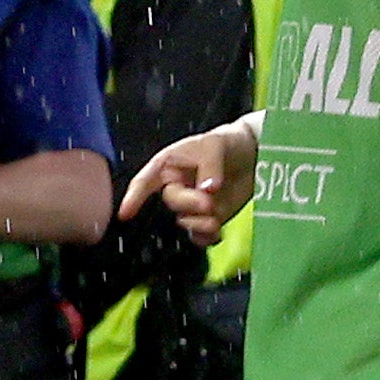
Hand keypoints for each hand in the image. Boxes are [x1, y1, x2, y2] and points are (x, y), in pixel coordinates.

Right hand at [122, 116, 260, 242]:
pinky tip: (217, 231)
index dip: (133, 197)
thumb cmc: (226, 143)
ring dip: (199, 223)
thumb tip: (207, 189)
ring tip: (215, 217)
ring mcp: (193, 205)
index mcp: (169, 165)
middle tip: (208, 202)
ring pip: (185, 221)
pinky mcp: (209, 218)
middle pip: (171, 202)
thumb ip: (210, 166)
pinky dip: (207, 237)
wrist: (254, 156)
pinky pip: (200, 235)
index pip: (145, 181)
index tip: (125, 213)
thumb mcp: (214, 146)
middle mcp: (177, 186)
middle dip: (188, 205)